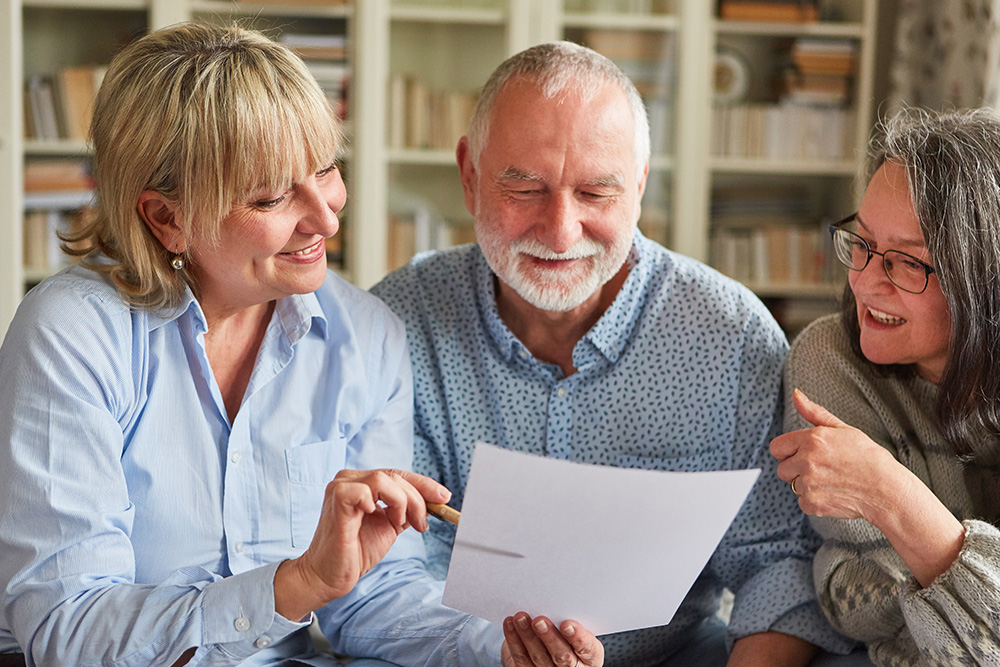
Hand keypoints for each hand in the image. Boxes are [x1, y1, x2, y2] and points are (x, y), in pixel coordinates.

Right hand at [275, 468, 450, 619]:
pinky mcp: (337, 499)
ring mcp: (341, 486)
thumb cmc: (356, 551)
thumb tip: (434, 500)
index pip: (397, 475)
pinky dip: (379, 502)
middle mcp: (349, 479)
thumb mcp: (390, 525)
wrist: (331, 575)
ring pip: (384, 479)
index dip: (423, 484)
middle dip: (417, 499)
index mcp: (361, 482)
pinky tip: (381, 518)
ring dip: (402, 502)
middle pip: (394, 476)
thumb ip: (406, 510)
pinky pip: (364, 490)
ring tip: (399, 524)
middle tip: (423, 524)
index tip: (444, 497)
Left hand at [501, 612, 602, 666]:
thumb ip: (570, 619)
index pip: (588, 649)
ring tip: (520, 617)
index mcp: (589, 657)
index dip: (579, 638)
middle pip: (563, 657)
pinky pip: (521, 658)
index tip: (567, 624)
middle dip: (550, 638)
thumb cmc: (564, 632)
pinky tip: (510, 623)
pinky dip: (514, 639)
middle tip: (539, 621)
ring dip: (528, 636)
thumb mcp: (574, 626)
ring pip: (539, 657)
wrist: (544, 647)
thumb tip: (558, 597)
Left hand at [771, 389, 965, 586]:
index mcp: (812, 439)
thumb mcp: (842, 429)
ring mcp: (809, 483)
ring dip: (807, 485)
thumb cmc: (868, 457)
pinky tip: (834, 494)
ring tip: (832, 481)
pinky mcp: (813, 503)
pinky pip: (803, 502)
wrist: (887, 489)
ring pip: (794, 486)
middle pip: (782, 469)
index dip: (788, 452)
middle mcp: (806, 460)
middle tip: (822, 470)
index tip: (802, 455)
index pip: (777, 447)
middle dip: (797, 469)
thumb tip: (796, 394)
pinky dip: (815, 501)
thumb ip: (814, 412)